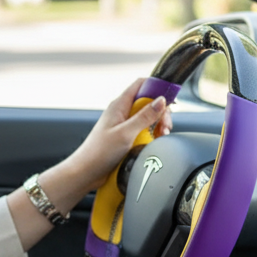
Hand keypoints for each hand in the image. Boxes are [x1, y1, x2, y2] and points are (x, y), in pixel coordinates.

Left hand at [69, 77, 173, 192]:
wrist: (87, 172)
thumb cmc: (99, 152)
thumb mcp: (126, 133)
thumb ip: (145, 116)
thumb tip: (161, 101)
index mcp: (119, 105)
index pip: (141, 84)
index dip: (157, 88)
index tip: (169, 100)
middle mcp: (122, 112)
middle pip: (149, 102)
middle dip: (160, 112)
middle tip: (164, 126)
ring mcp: (125, 124)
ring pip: (148, 117)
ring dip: (157, 125)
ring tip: (160, 135)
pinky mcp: (126, 137)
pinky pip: (144, 130)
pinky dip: (151, 135)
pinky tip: (152, 142)